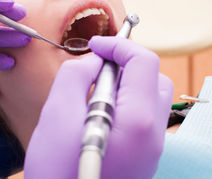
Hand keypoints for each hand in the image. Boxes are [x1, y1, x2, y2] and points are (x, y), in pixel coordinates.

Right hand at [24, 36, 172, 178]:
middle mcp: (154, 133)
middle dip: (127, 63)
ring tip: (96, 88)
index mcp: (138, 120)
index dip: (118, 45)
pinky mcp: (143, 156)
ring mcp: (152, 147)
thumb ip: (76, 76)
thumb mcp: (57, 115)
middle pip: (154, 78)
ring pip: (151, 96)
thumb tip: (94, 60)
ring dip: (127, 81)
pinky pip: (144, 116)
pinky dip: (127, 100)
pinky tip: (100, 110)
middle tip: (97, 66)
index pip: (143, 62)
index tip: (95, 45)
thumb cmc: (57, 172)